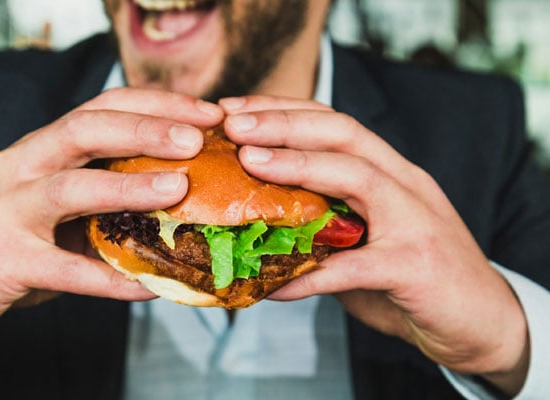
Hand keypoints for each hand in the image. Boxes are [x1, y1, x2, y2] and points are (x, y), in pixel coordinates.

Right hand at [0, 88, 223, 340]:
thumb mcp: (42, 204)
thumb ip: (92, 196)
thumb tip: (170, 200)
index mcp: (35, 149)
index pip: (98, 108)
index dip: (154, 105)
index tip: (204, 114)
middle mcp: (18, 168)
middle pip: (84, 129)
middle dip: (145, 128)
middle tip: (198, 136)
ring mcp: (6, 212)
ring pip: (69, 188)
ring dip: (128, 185)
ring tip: (178, 188)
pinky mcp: (3, 262)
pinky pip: (65, 271)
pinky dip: (110, 279)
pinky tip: (150, 287)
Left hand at [219, 95, 528, 395]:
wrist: (482, 322)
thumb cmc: (414, 277)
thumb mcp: (367, 238)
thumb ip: (325, 225)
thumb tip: (257, 222)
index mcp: (390, 172)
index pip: (335, 122)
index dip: (284, 110)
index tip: (235, 110)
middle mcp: (405, 185)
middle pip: (343, 132)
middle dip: (284, 122)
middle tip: (232, 124)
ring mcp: (415, 221)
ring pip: (356, 175)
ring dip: (298, 164)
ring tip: (249, 162)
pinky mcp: (416, 267)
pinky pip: (352, 267)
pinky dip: (309, 274)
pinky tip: (271, 285)